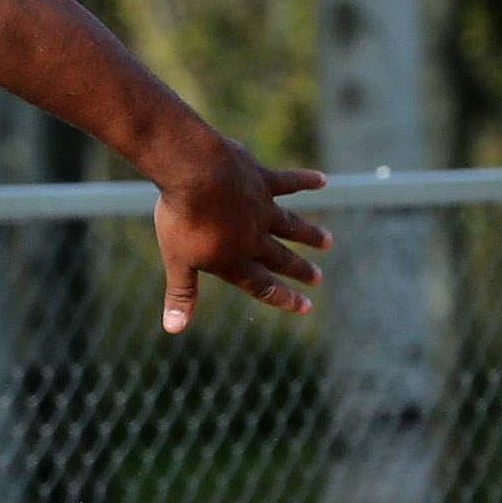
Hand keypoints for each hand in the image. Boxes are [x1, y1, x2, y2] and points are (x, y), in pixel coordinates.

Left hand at [154, 138, 331, 334]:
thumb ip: (182, 294)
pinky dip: (305, 181)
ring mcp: (262, 207)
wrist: (195, 172)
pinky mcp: (262, 179)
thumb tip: (174, 330)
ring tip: (327, 241)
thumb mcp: (177, 260)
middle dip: (299, 269)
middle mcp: (254, 236)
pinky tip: (321, 181)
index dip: (284, 298)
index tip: (305, 306)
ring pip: (291, 224)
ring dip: (309, 233)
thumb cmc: (182, 219)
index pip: (262, 286)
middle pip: (280, 257)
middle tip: (318, 277)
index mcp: (234, 259)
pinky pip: (288, 182)